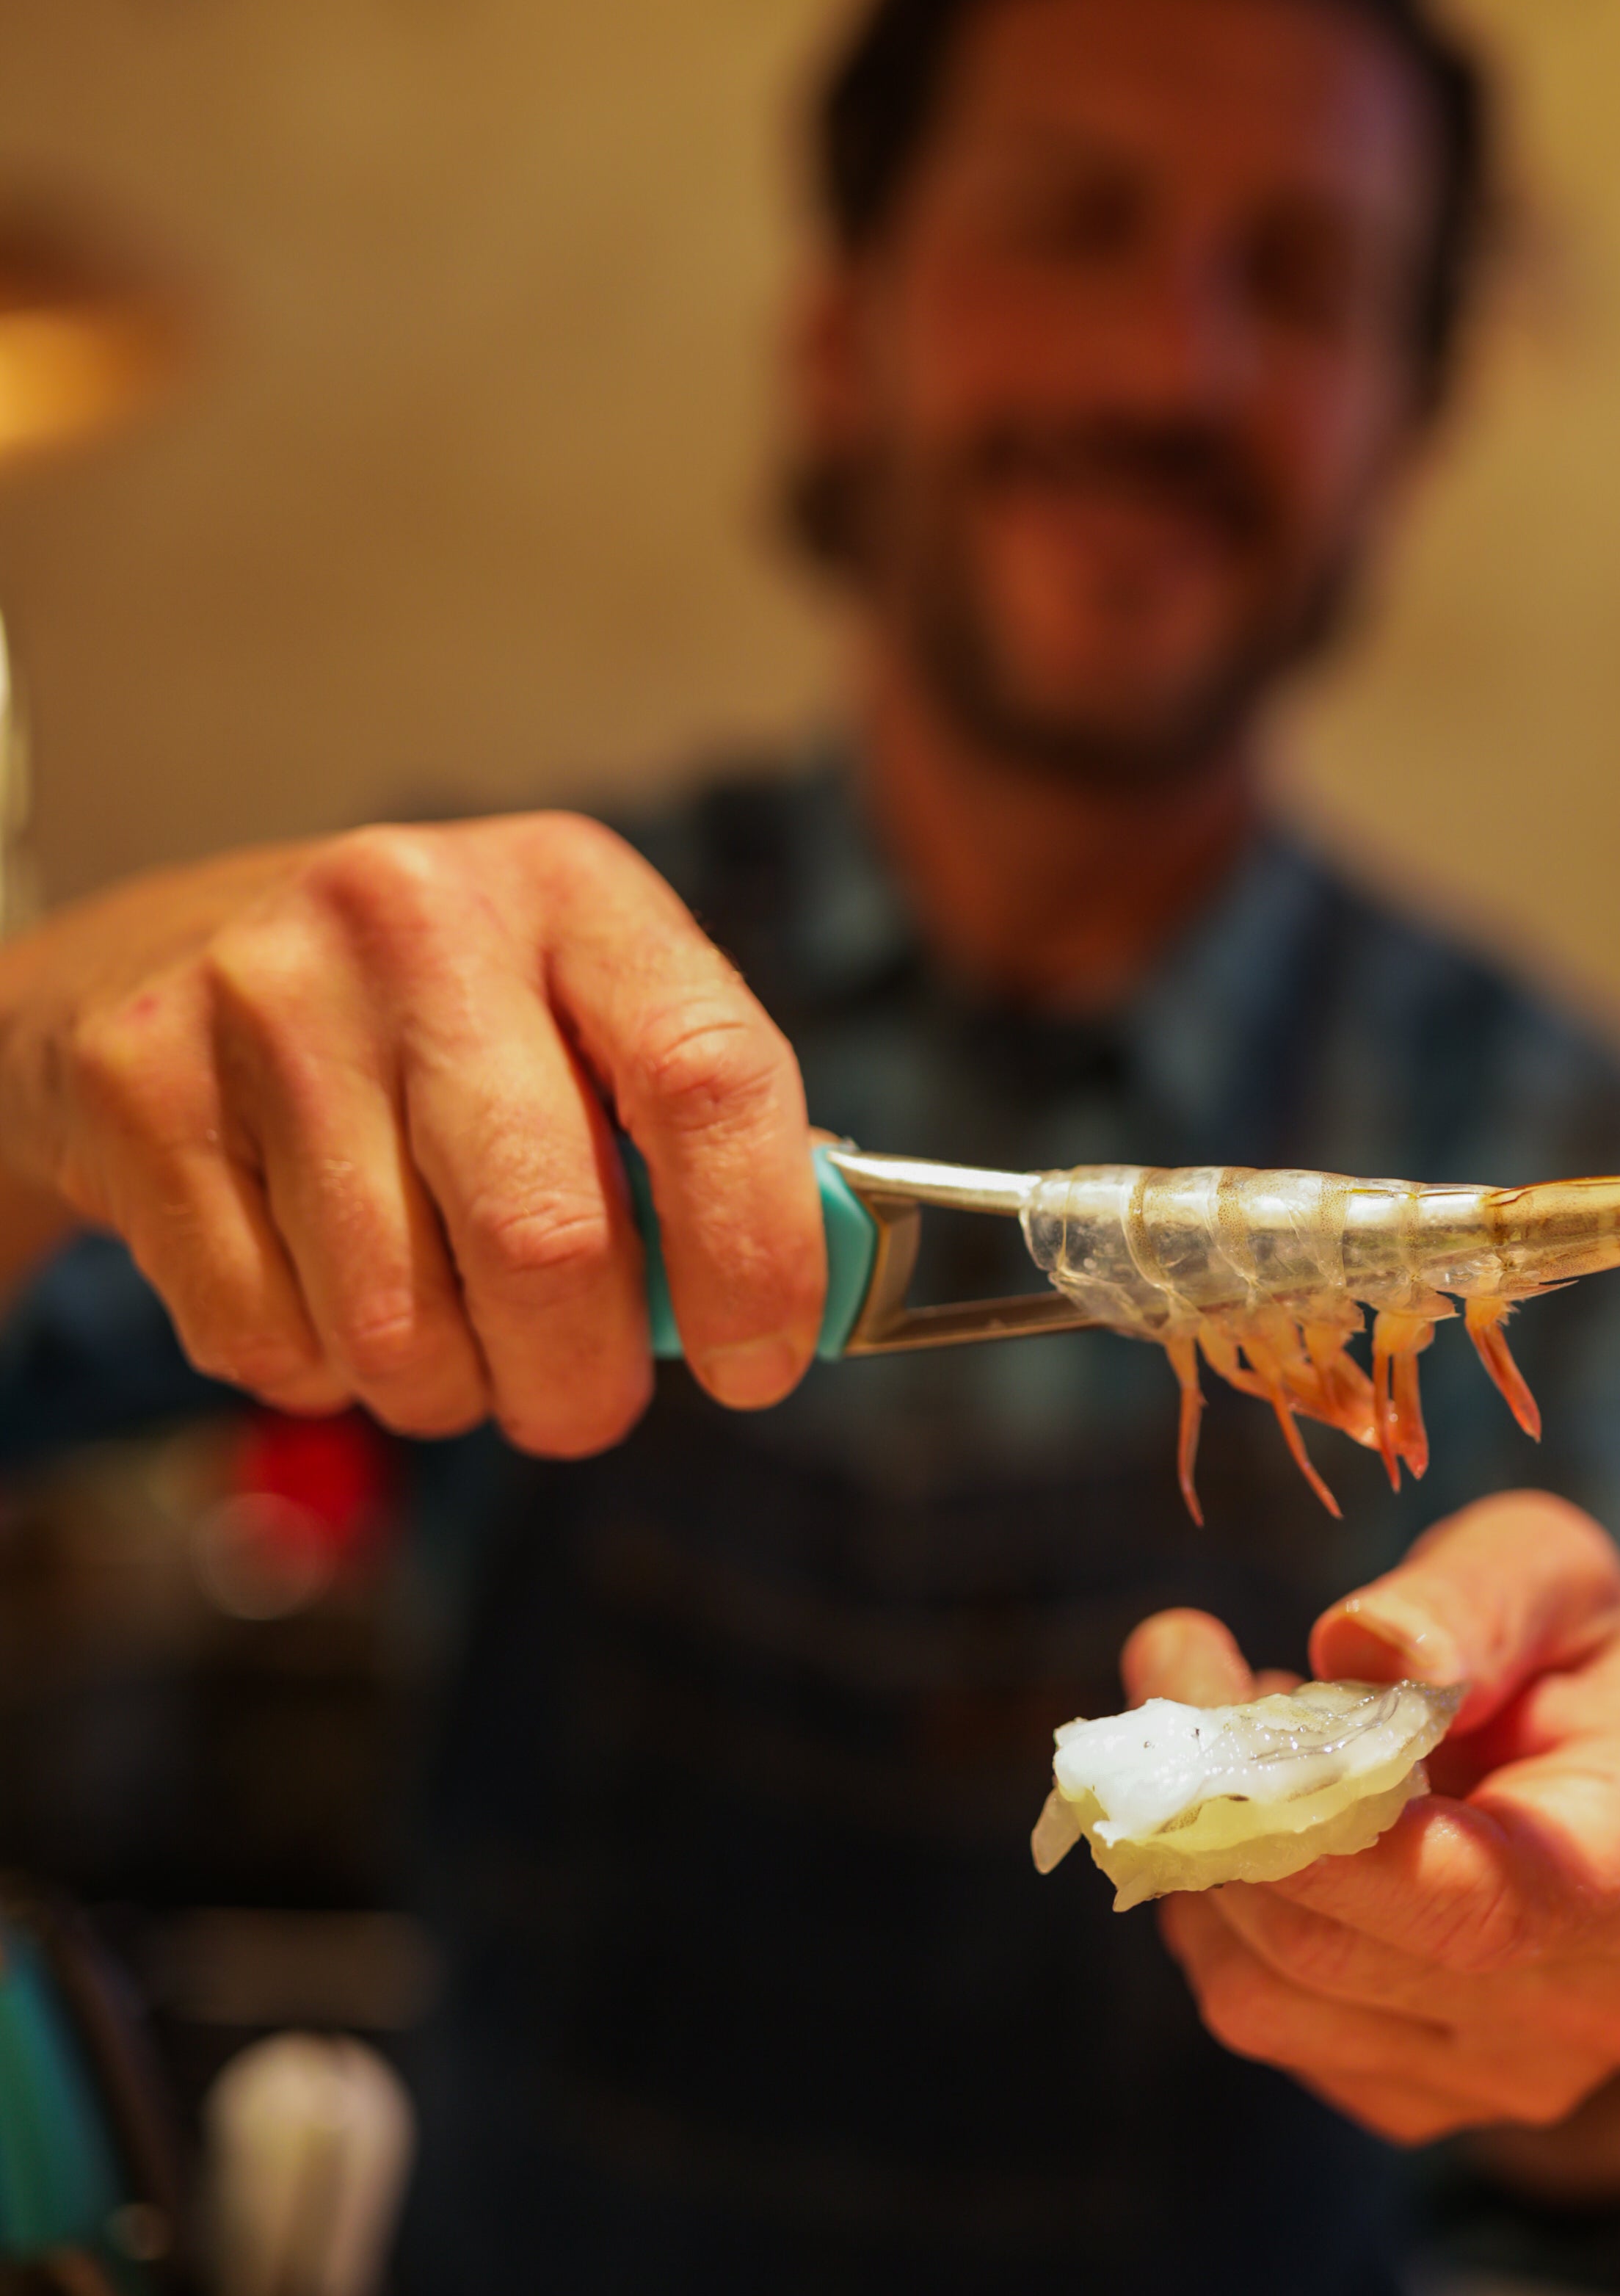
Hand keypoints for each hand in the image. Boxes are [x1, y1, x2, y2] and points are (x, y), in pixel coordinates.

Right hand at [0, 815, 823, 1455]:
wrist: (169, 960)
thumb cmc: (442, 1028)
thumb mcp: (585, 1020)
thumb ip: (694, 1140)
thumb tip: (803, 1298)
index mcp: (575, 889)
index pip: (709, 1076)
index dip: (755, 1254)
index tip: (758, 1369)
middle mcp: (418, 914)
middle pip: (546, 1238)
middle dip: (581, 1381)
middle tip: (579, 1406)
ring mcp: (265, 992)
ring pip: (398, 1325)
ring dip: (444, 1391)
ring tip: (440, 1340)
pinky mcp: (140, 1085)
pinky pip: (269, 1340)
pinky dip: (317, 1374)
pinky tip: (316, 1293)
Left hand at [1128, 1491, 1619, 2178]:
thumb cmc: (1592, 1677)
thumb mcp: (1562, 1577)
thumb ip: (1476, 1598)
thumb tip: (1366, 1645)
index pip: (1478, 1894)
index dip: (1321, 1819)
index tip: (1221, 1685)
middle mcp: (1603, 2002)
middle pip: (1342, 1942)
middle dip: (1218, 1798)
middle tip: (1172, 1660)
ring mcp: (1510, 2077)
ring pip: (1273, 1993)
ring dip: (1204, 1852)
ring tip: (1228, 1735)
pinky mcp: (1423, 2102)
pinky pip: (1265, 2020)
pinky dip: (1223, 1913)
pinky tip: (1263, 1826)